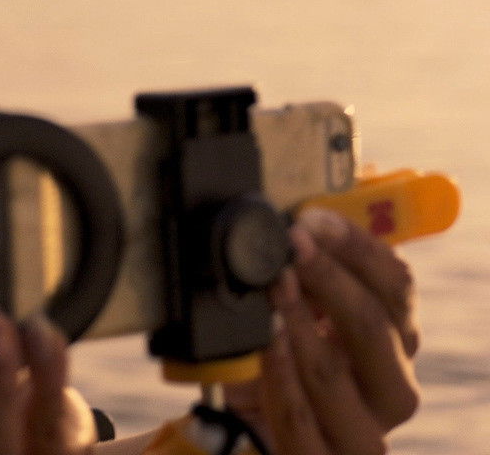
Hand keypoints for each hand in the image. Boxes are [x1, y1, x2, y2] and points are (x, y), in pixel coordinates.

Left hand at [245, 207, 419, 453]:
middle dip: (331, 276)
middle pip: (377, 325)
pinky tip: (268, 347)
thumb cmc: (272, 365)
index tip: (310, 218)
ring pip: (344, 376)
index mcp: (392, 339)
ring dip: (306, 325)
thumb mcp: (291, 311)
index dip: (357, 246)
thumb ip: (301, 268)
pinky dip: (285, 382)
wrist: (244, 440)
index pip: (396, 285)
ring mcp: (360, 430)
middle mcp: (388, 384)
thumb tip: (290, 208)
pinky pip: (307, 426)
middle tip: (291, 245)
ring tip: (275, 290)